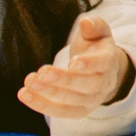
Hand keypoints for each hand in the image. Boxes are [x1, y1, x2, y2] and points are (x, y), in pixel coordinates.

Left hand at [18, 12, 135, 120]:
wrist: (100, 71)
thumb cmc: (94, 47)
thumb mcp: (97, 31)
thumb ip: (93, 25)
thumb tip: (85, 22)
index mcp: (109, 61)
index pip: (104, 64)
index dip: (89, 64)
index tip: (71, 62)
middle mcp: (105, 83)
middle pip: (88, 85)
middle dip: (64, 80)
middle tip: (41, 72)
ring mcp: (93, 100)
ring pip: (74, 101)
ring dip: (49, 94)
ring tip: (29, 83)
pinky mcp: (80, 111)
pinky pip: (63, 113)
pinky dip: (43, 105)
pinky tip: (25, 95)